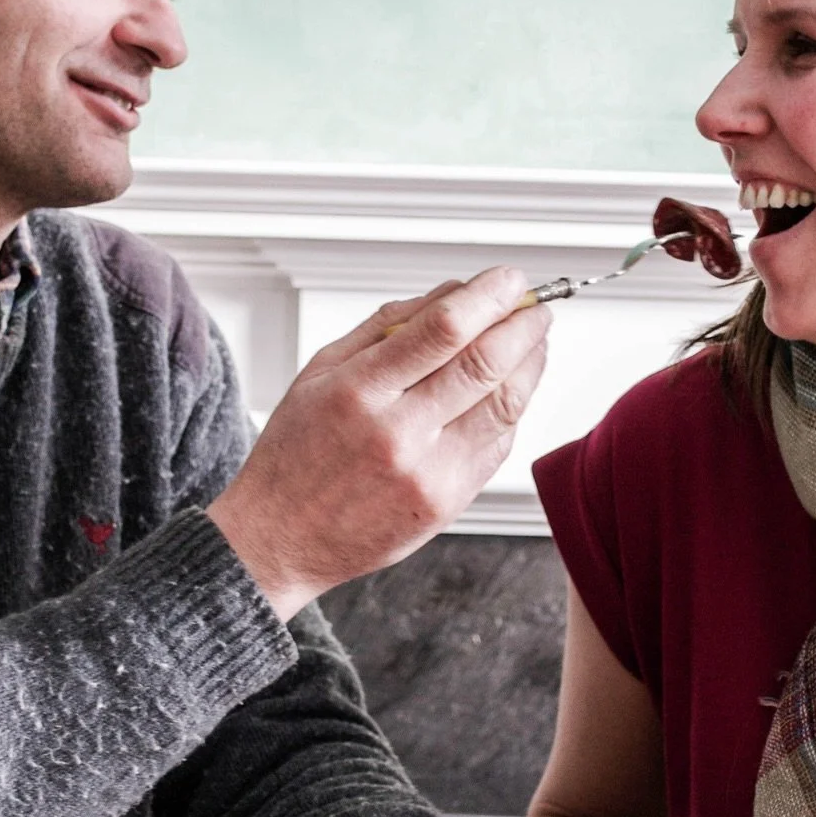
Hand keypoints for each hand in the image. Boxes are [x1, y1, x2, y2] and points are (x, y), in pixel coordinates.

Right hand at [208, 268, 549, 619]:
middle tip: (534, 306)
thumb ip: (387, 325)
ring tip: (532, 343)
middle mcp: (396, 433)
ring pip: (505, 405)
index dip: (489, 296)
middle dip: (523, 324)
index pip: (443, 329)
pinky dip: (511, 410)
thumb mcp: (322, 371)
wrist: (281, 537)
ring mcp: (427, 473)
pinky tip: (506, 391)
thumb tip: (453, 292)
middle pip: (486, 363)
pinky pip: (498, 446)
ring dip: (530, 365)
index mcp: (359, 390)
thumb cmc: (297, 453)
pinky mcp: (447, 504)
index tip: (509, 279)